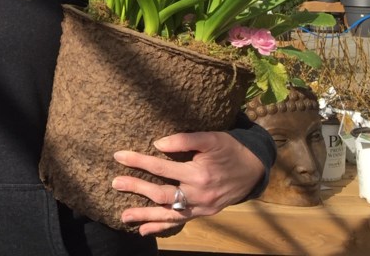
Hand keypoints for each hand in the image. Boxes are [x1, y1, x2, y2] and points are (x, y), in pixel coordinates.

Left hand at [111, 131, 264, 236]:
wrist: (254, 168)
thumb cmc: (230, 149)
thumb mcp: (211, 138)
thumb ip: (184, 140)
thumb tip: (157, 144)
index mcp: (198, 174)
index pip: (161, 167)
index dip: (139, 161)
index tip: (119, 156)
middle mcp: (199, 194)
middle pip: (161, 194)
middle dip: (136, 188)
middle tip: (114, 183)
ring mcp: (202, 207)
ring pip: (169, 214)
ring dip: (146, 216)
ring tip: (123, 217)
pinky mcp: (204, 213)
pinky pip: (180, 221)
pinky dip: (163, 227)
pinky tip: (145, 231)